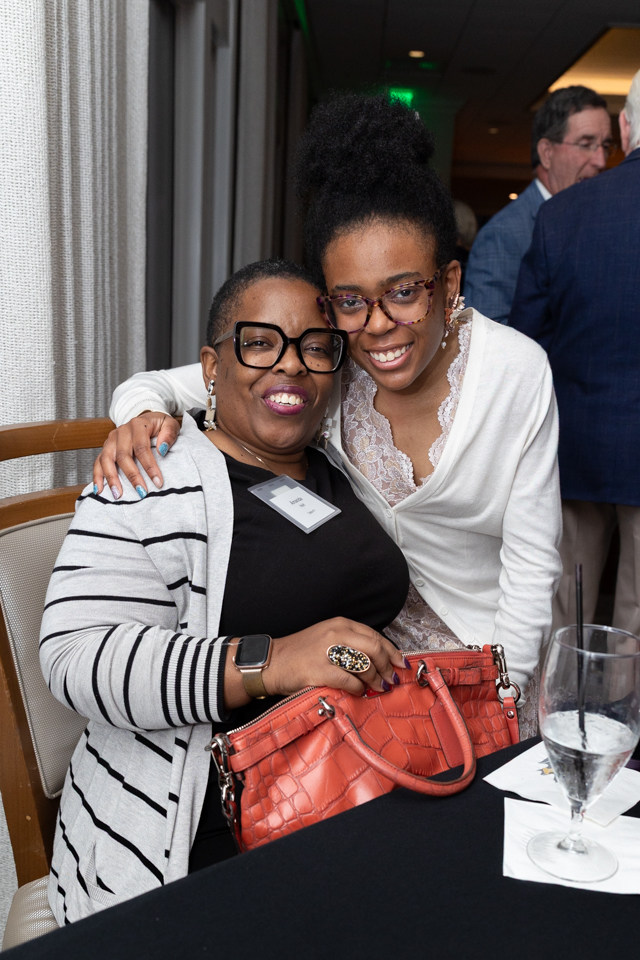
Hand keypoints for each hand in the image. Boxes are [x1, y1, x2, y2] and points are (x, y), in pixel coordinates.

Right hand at [93, 412, 180, 498]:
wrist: (147, 420)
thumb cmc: (159, 425)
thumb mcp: (170, 424)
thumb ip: (169, 434)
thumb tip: (162, 449)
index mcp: (138, 425)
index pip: (142, 448)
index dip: (149, 466)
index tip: (158, 482)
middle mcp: (122, 431)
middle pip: (123, 455)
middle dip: (132, 476)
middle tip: (141, 492)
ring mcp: (111, 440)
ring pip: (106, 459)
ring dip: (111, 478)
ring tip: (118, 494)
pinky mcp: (106, 447)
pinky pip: (98, 462)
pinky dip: (97, 476)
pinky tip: (99, 489)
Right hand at [264, 618, 408, 696]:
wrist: (272, 662)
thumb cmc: (300, 653)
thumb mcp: (327, 637)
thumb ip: (351, 643)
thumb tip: (379, 660)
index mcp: (340, 624)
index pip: (375, 636)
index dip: (391, 651)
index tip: (400, 663)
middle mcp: (336, 633)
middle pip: (374, 649)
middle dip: (387, 667)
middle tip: (390, 679)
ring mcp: (328, 651)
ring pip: (365, 665)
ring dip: (375, 680)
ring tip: (378, 688)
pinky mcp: (320, 670)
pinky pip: (349, 681)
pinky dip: (358, 689)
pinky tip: (358, 691)